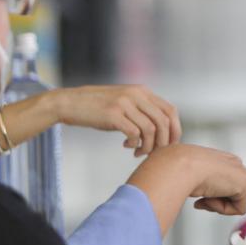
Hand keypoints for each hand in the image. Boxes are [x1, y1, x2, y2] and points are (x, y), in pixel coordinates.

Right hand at [42, 85, 181, 156]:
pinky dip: (135, 144)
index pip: (170, 110)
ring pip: (151, 129)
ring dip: (148, 146)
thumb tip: (161, 130)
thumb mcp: (124, 102)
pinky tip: (126, 146)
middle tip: (154, 153)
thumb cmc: (98, 107)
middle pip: (164, 121)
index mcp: (142, 91)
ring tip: (138, 152)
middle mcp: (136, 94)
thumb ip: (142, 110)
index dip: (175, 130)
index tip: (170, 145)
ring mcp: (125, 103)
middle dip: (164, 142)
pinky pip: (135, 133)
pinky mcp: (113, 114)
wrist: (70, 103)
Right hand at [136, 144, 245, 215]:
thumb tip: (178, 204)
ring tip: (202, 195)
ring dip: (216, 205)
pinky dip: (221, 208)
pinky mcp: (244, 183)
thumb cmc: (172, 171)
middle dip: (240, 197)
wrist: (176, 165)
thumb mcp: (181, 179)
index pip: (237, 171)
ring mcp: (240, 172)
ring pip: (234, 203)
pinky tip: (209, 196)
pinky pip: (236, 209)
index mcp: (218, 159)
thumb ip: (190, 190)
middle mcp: (232, 163)